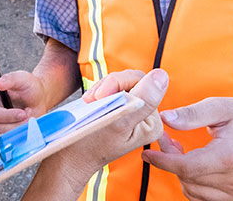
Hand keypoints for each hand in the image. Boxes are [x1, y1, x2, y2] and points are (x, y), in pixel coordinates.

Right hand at [0, 70, 48, 132]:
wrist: (38, 98)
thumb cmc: (29, 87)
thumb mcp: (23, 78)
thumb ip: (10, 79)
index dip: (8, 116)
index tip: (23, 113)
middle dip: (17, 122)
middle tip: (29, 114)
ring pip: (6, 133)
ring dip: (21, 126)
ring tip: (28, 115)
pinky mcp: (4, 131)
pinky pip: (11, 137)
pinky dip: (22, 131)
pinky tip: (27, 122)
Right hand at [23, 69, 169, 200]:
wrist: (70, 157)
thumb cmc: (90, 144)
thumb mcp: (119, 122)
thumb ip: (145, 100)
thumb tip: (162, 75)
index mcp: (152, 123)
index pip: (145, 84)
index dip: (120, 83)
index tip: (101, 96)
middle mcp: (146, 117)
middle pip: (134, 80)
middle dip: (111, 84)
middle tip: (92, 99)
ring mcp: (132, 112)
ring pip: (122, 82)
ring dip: (103, 88)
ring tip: (90, 102)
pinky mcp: (119, 108)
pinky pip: (113, 87)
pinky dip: (100, 90)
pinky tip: (90, 101)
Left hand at [143, 97, 232, 200]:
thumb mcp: (220, 107)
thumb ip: (190, 114)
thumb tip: (164, 119)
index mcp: (230, 157)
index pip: (186, 168)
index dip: (162, 161)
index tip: (147, 152)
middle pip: (187, 180)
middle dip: (170, 161)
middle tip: (167, 141)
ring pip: (192, 192)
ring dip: (181, 173)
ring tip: (182, 151)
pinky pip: (204, 198)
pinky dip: (193, 183)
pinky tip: (194, 164)